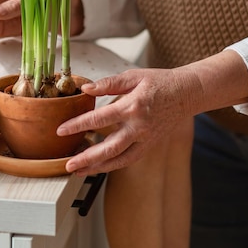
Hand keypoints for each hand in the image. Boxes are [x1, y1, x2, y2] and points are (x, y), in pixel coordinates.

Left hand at [57, 67, 201, 175]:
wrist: (187, 93)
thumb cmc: (159, 82)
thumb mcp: (133, 76)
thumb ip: (108, 83)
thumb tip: (85, 88)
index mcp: (132, 107)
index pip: (99, 119)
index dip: (78, 125)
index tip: (61, 131)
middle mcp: (139, 127)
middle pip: (109, 148)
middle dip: (86, 158)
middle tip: (68, 165)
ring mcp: (146, 139)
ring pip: (119, 159)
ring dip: (98, 168)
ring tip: (79, 172)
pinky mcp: (150, 145)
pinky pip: (129, 159)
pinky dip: (113, 165)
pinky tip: (98, 168)